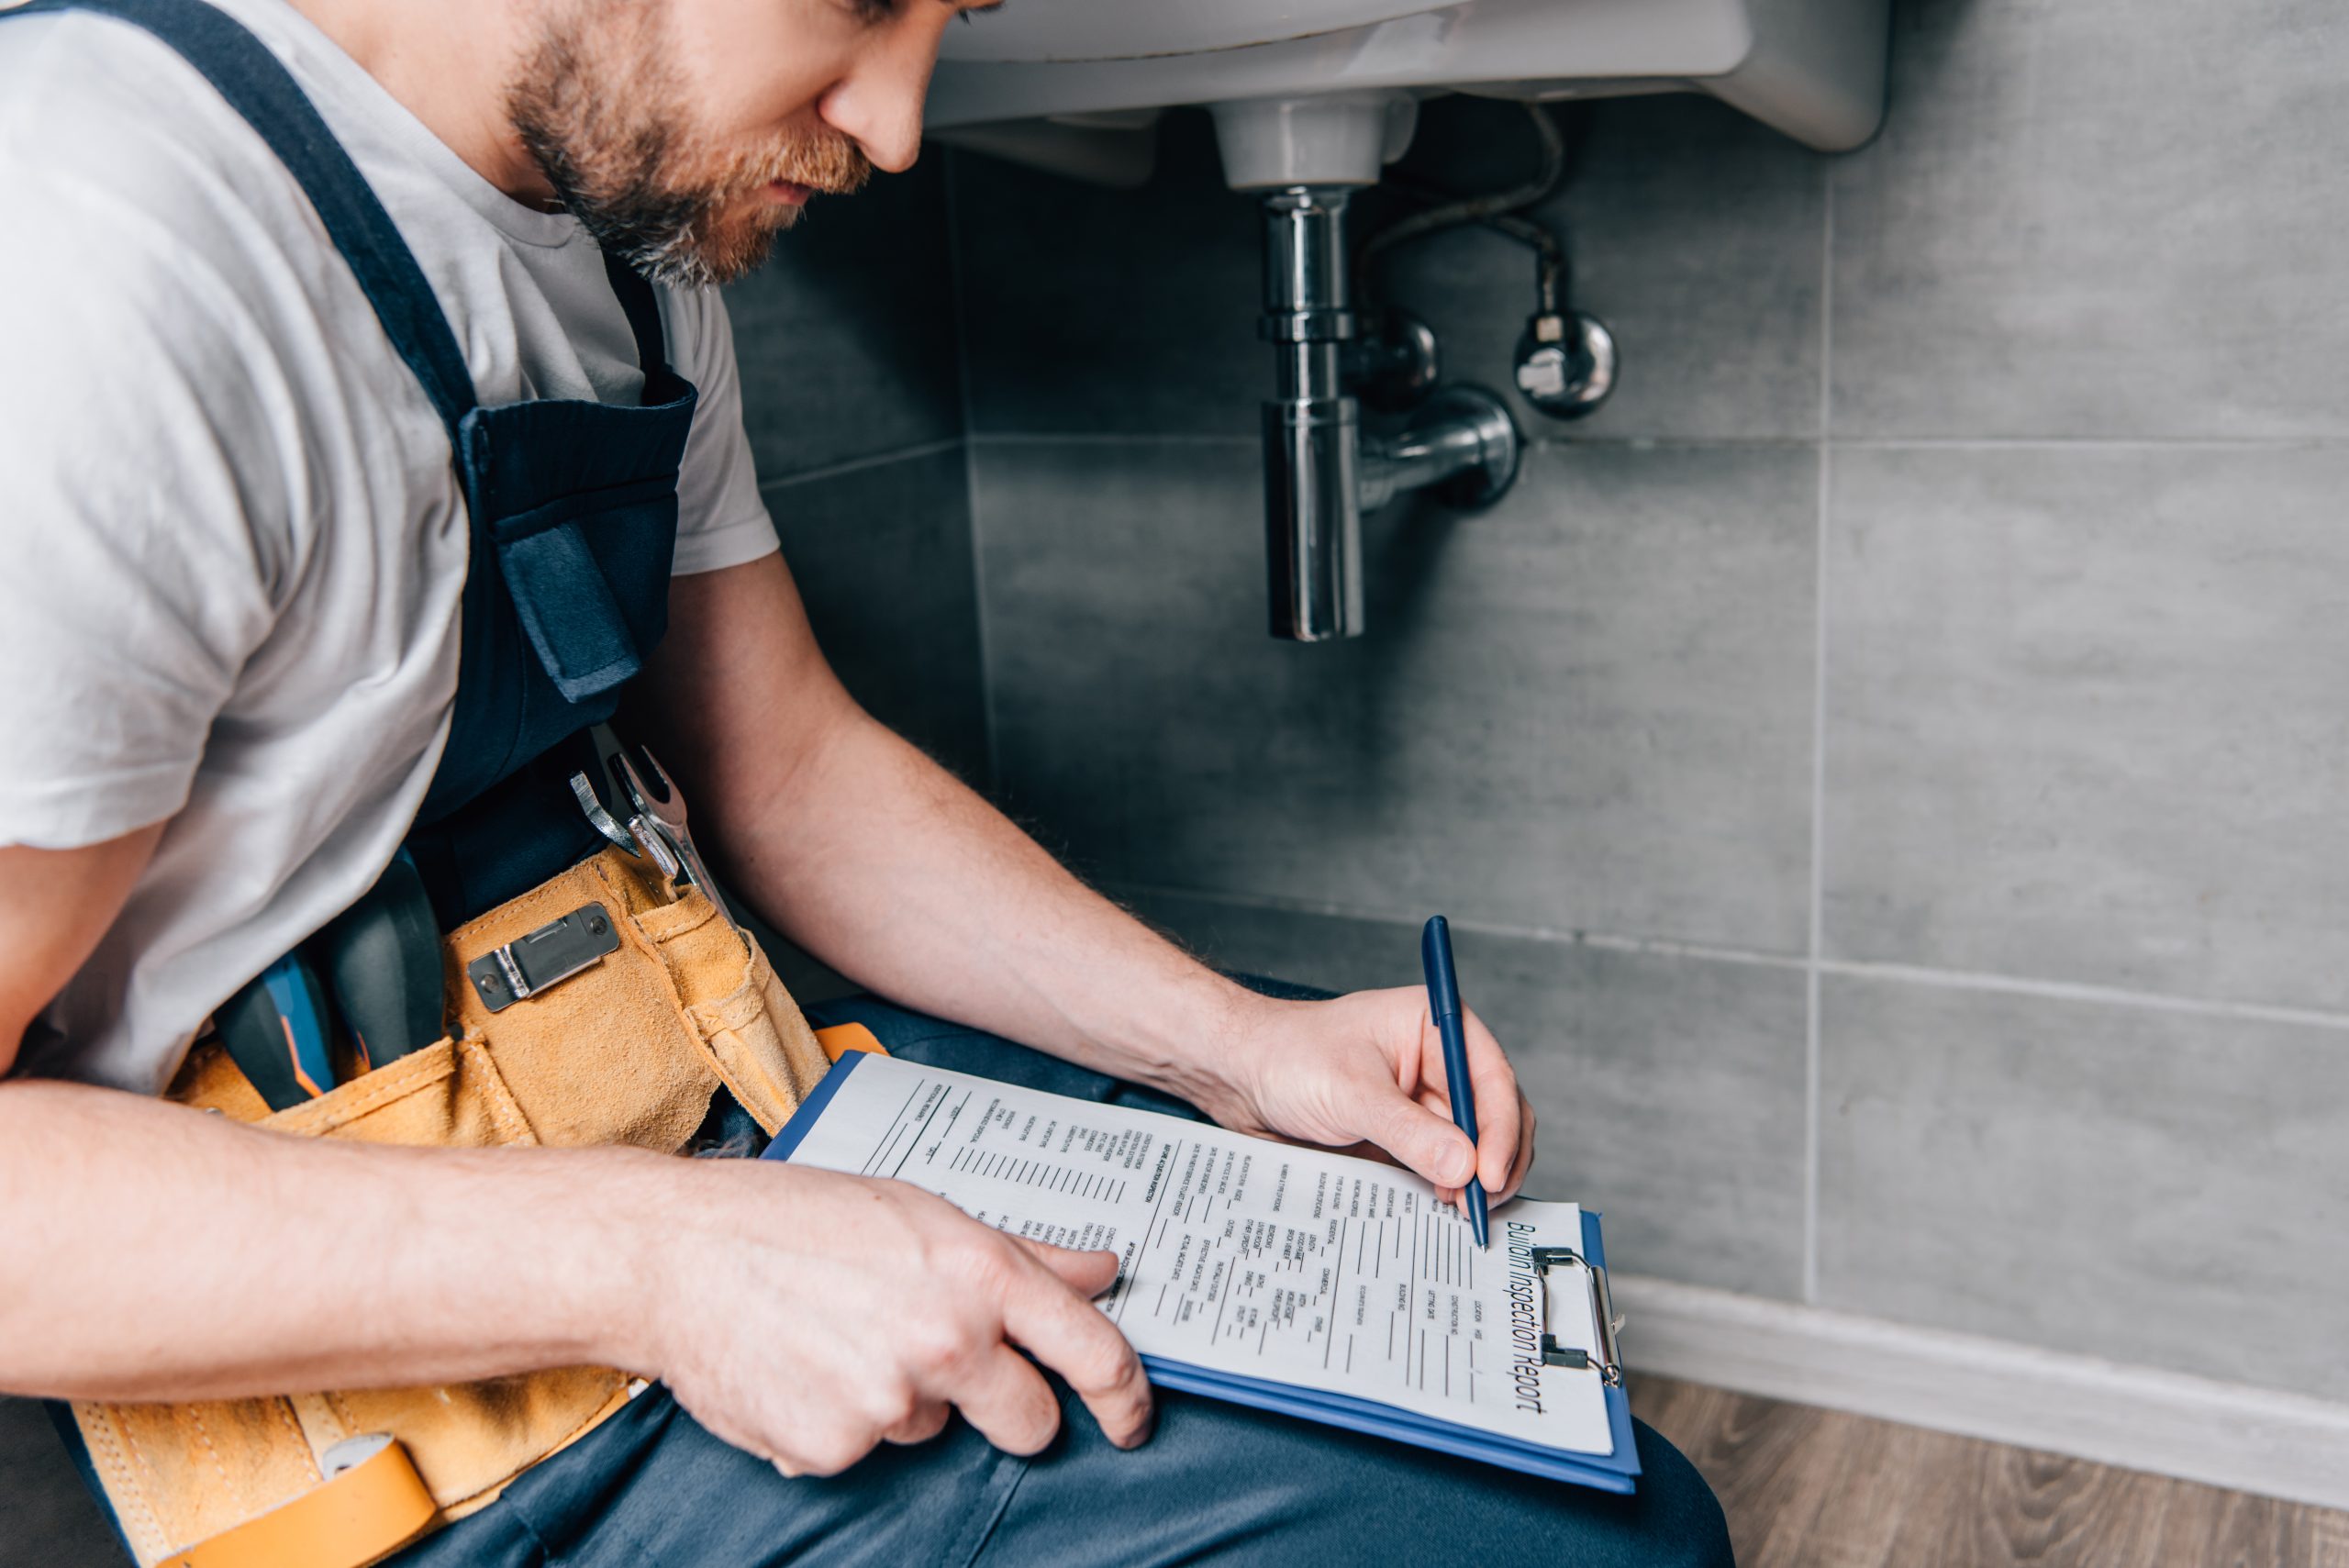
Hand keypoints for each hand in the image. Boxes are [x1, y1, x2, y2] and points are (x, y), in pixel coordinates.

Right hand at [635, 1160, 1152, 1475]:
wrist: (675, 1254)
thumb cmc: (793, 1218)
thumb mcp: (922, 1211)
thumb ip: (1021, 1253)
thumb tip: (1101, 1270)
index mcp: (980, 1272)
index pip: (1091, 1352)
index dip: (1125, 1397)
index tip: (1131, 1418)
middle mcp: (947, 1339)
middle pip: (1031, 1422)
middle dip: (1009, 1409)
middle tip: (947, 1366)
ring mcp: (890, 1400)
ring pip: (934, 1429)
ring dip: (903, 1398)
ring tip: (839, 1334)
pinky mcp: (834, 1447)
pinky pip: (865, 1450)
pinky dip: (840, 1421)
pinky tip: (801, 1367)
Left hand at [1191, 986, 1536, 1214]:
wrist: (1238, 1076)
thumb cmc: (1286, 1055)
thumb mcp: (1351, 1093)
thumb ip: (1408, 1131)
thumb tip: (1464, 1165)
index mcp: (1435, 1027)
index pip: (1491, 1079)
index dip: (1501, 1129)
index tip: (1491, 1173)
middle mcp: (1437, 1062)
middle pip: (1494, 1116)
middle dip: (1495, 1161)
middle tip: (1480, 1204)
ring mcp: (1422, 1102)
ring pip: (1473, 1147)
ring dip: (1473, 1180)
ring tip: (1457, 1209)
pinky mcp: (1404, 1135)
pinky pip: (1439, 1167)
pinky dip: (1446, 1189)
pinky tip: (1437, 1208)